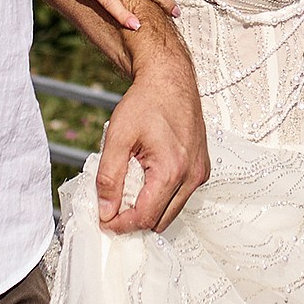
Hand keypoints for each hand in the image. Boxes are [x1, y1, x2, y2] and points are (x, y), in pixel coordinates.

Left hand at [96, 25, 210, 233]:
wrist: (170, 79)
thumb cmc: (146, 102)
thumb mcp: (118, 137)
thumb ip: (109, 178)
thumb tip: (106, 211)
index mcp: (172, 170)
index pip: (144, 217)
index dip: (120, 224)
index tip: (103, 220)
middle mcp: (192, 176)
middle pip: (159, 221)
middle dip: (133, 220)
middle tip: (112, 207)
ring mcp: (199, 174)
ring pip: (170, 212)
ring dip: (148, 209)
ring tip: (127, 189)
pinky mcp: (201, 169)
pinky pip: (179, 197)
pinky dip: (160, 197)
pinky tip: (144, 179)